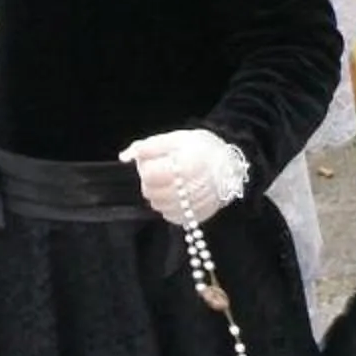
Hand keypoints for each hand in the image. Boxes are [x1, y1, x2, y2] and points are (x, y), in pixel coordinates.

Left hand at [121, 127, 250, 226]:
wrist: (231, 164)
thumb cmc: (202, 148)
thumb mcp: (176, 139)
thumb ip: (148, 147)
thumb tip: (124, 156)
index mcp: (186, 165)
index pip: (149, 174)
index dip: (146, 166)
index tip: (154, 160)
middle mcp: (192, 188)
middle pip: (151, 192)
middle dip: (151, 181)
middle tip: (163, 171)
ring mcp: (196, 204)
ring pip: (159, 206)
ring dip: (158, 195)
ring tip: (171, 182)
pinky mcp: (199, 215)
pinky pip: (171, 216)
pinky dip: (169, 207)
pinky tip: (177, 195)